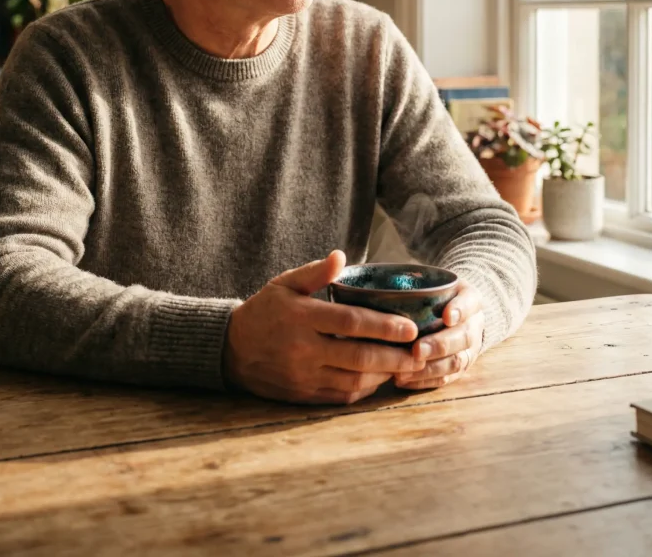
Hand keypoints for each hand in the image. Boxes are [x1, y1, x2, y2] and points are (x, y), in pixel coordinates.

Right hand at [223, 250, 426, 404]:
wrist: (231, 351)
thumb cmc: (264, 311)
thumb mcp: (284, 284)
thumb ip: (315, 272)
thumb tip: (342, 256)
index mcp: (302, 317)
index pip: (352, 323)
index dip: (384, 326)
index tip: (410, 327)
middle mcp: (304, 350)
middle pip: (359, 356)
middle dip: (394, 356)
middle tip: (419, 353)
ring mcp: (304, 376)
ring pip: (354, 380)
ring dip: (384, 374)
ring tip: (406, 366)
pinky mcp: (304, 395)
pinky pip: (342, 396)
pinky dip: (365, 389)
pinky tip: (379, 378)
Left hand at [394, 279, 483, 390]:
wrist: (453, 310)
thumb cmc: (435, 293)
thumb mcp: (433, 282)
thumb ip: (417, 285)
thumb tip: (382, 291)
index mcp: (471, 299)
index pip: (470, 302)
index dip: (460, 310)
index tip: (446, 316)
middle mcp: (474, 325)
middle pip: (463, 337)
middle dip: (439, 345)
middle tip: (417, 350)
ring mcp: (469, 349)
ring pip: (456, 362)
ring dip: (430, 368)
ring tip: (404, 371)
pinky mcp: (460, 369)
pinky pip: (445, 379)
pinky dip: (424, 381)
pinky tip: (404, 379)